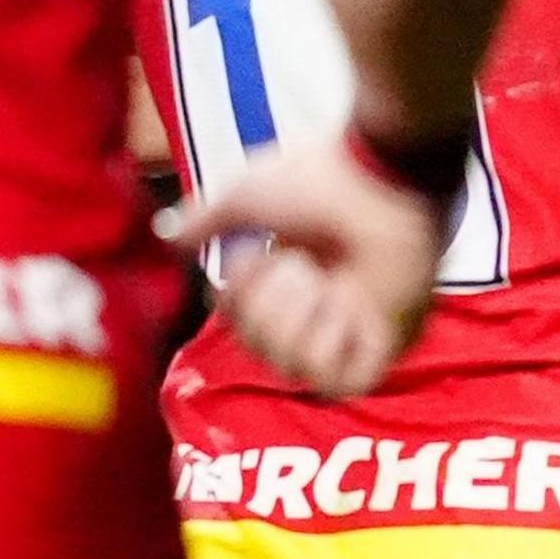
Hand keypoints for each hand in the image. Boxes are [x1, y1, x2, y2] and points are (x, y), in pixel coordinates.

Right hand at [165, 145, 445, 398]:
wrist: (380, 176)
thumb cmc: (318, 179)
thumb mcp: (242, 196)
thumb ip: (204, 223)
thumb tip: (170, 238)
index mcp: (292, 279)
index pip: (244, 327)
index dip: (236, 302)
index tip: (250, 259)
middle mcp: (322, 307)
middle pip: (263, 353)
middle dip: (268, 309)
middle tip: (298, 268)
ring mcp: (356, 327)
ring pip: (297, 371)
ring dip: (298, 323)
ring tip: (324, 284)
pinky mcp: (389, 342)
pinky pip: (342, 382)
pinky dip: (330, 348)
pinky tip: (344, 308)